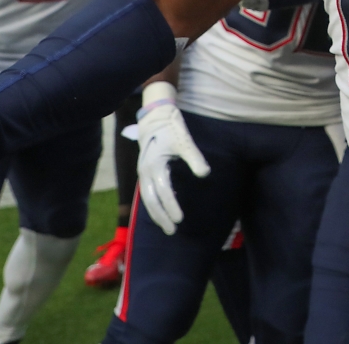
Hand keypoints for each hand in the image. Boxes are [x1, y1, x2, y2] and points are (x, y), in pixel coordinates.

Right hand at [137, 83, 210, 234]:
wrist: (156, 118)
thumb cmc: (172, 129)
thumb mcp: (185, 141)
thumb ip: (195, 158)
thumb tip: (205, 174)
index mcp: (154, 166)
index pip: (163, 192)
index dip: (171, 206)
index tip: (180, 219)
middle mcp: (145, 172)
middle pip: (151, 200)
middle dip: (161, 217)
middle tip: (172, 231)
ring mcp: (143, 173)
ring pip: (147, 199)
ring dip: (156, 214)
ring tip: (166, 227)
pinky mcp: (145, 172)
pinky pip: (148, 192)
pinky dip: (154, 204)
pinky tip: (164, 211)